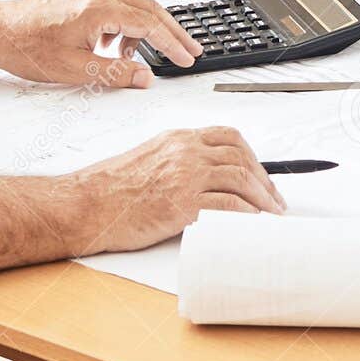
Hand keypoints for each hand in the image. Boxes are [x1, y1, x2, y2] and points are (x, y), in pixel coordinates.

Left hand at [0, 0, 201, 86]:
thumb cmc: (27, 45)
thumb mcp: (74, 68)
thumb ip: (115, 72)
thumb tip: (144, 77)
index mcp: (100, 9)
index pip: (150, 25)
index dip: (172, 44)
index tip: (186, 57)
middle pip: (150, 8)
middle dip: (172, 31)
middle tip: (189, 49)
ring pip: (136, 3)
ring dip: (149, 26)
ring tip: (144, 53)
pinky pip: (118, 2)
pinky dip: (129, 20)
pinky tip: (117, 42)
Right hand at [65, 127, 285, 255]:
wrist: (85, 205)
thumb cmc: (110, 189)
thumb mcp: (149, 158)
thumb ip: (178, 160)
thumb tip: (207, 176)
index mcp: (178, 139)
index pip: (229, 137)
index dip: (253, 156)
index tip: (263, 175)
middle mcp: (185, 152)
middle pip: (241, 157)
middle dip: (265, 179)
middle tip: (274, 199)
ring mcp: (184, 176)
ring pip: (240, 178)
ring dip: (262, 199)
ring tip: (270, 215)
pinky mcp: (181, 203)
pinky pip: (227, 205)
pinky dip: (247, 214)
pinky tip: (253, 222)